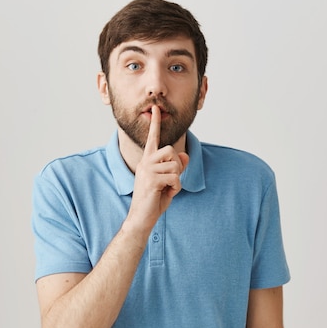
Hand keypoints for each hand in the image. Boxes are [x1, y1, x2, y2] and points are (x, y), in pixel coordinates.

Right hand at [127, 105, 188, 232]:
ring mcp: (147, 170)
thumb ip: (177, 168)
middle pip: (171, 151)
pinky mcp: (151, 180)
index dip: (156, 123)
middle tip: (170, 180)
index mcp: (148, 160)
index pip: (153, 138)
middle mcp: (146, 162)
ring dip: (176, 180)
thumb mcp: (169, 182)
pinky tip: (166, 194)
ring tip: (166, 189)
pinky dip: (176, 189)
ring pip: (175, 165)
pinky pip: (175, 179)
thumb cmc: (154, 199)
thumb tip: (185, 156)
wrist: (141, 218)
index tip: (156, 109)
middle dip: (177, 166)